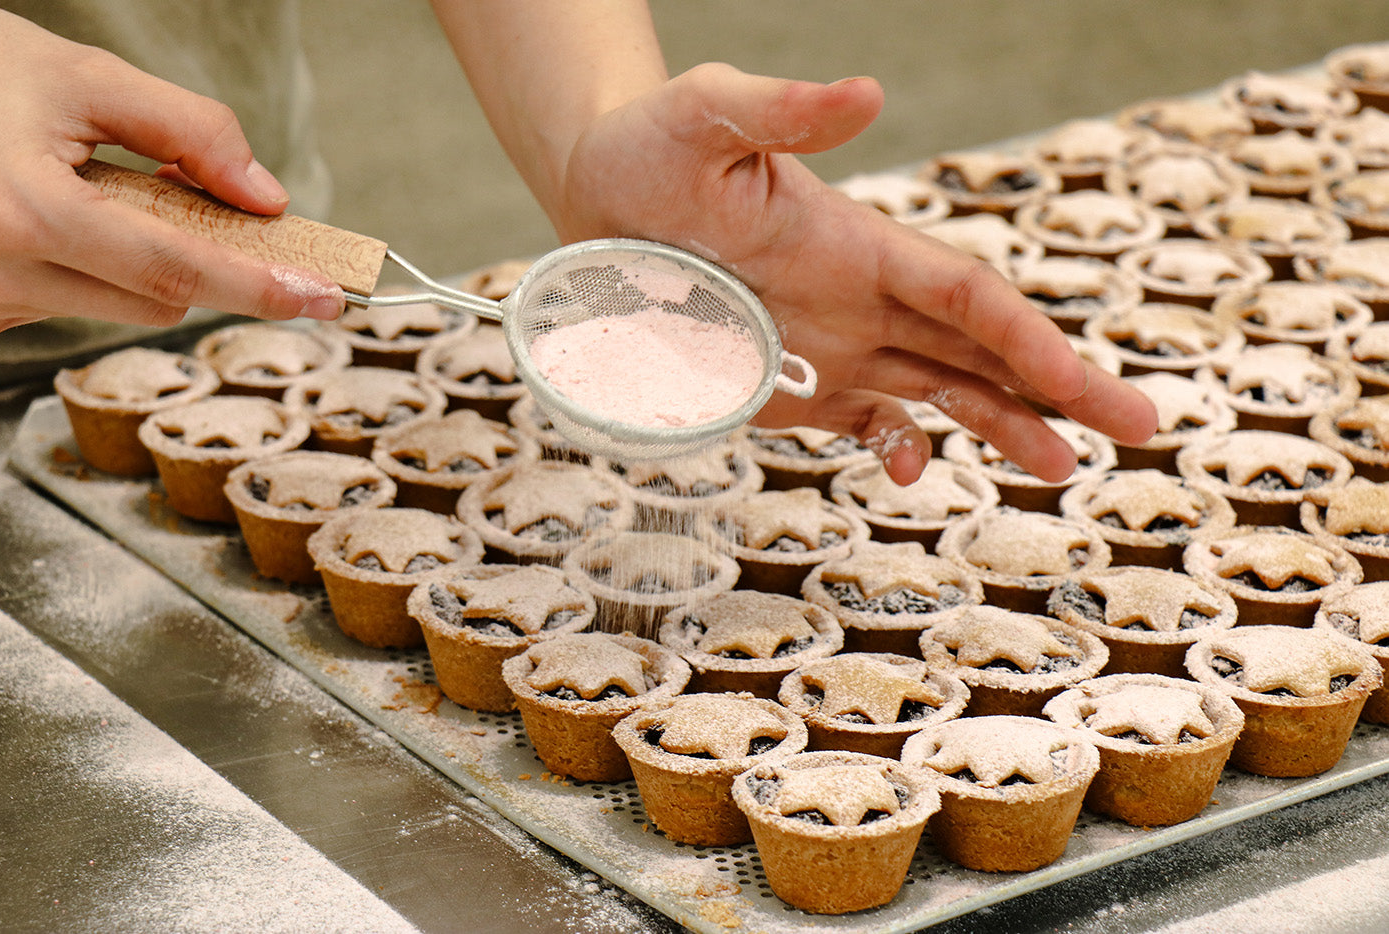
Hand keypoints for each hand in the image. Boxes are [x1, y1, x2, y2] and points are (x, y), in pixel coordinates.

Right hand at [0, 0, 343, 341]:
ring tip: (97, 187)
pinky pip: (73, 304)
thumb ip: (193, 134)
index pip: (171, 268)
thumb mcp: (91, 76)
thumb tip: (267, 200)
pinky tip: (53, 216)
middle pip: (156, 297)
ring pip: (119, 306)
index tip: (323, 296)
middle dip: (203, 259)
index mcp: (17, 209)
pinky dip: (92, 268)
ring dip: (144, 261)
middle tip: (221, 211)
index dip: (257, 286)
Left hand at [554, 63, 1157, 483]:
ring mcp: (832, 345)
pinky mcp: (791, 384)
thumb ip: (780, 110)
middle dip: (1055, 386)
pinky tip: (911, 469)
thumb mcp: (706, 117)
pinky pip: (861, 419)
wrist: (596, 197)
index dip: (1021, 338)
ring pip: (938, 390)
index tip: (1074, 379)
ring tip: (1062, 467)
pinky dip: (895, 447)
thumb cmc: (650, 148)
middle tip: (1138, 426)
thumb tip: (865, 93)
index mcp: (857, 243)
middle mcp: (861, 299)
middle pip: (978, 348)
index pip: (962, 296)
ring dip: (1001, 426)